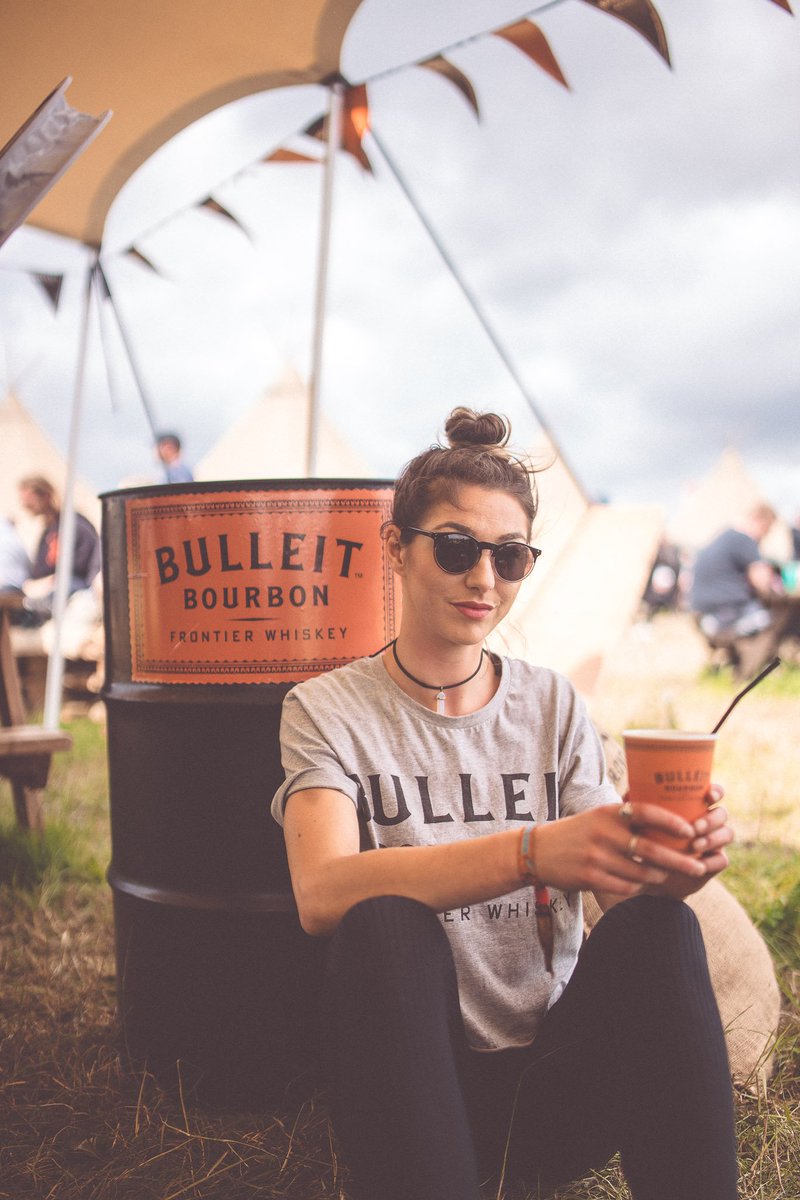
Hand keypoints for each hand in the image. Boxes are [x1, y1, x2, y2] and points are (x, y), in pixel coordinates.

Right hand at [534, 802, 708, 897]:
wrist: (537, 851)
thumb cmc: (576, 832)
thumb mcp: (598, 816)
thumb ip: (626, 815)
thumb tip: (666, 812)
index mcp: (608, 813)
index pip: (646, 812)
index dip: (672, 822)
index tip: (691, 831)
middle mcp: (603, 833)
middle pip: (651, 848)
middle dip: (679, 860)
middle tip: (699, 867)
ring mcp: (596, 857)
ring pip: (641, 871)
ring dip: (659, 876)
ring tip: (668, 877)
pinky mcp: (589, 878)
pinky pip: (625, 886)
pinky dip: (638, 886)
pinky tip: (641, 884)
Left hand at [647, 787, 732, 899]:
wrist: (653, 873)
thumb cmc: (647, 840)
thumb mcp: (641, 822)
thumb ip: (638, 806)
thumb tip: (628, 795)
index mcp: (695, 807)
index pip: (713, 793)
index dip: (715, 792)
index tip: (708, 796)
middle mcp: (708, 822)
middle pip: (721, 813)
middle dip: (710, 819)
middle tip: (693, 828)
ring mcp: (714, 841)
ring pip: (727, 834)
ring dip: (712, 838)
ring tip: (694, 845)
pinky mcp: (715, 862)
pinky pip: (722, 860)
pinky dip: (711, 861)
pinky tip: (699, 863)